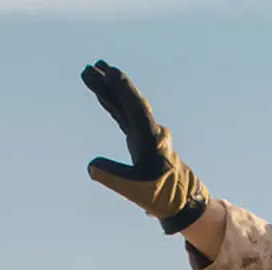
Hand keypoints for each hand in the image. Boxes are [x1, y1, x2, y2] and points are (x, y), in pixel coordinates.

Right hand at [80, 61, 208, 231]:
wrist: (181, 201)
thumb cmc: (162, 195)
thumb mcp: (135, 189)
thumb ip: (113, 177)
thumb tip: (91, 166)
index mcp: (150, 138)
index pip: (135, 106)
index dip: (122, 88)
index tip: (109, 72)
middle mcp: (148, 130)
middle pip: (127, 100)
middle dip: (110, 83)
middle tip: (91, 66)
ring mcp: (143, 133)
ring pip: (123, 105)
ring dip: (108, 90)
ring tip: (89, 72)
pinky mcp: (139, 140)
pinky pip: (123, 115)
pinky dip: (112, 104)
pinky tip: (101, 95)